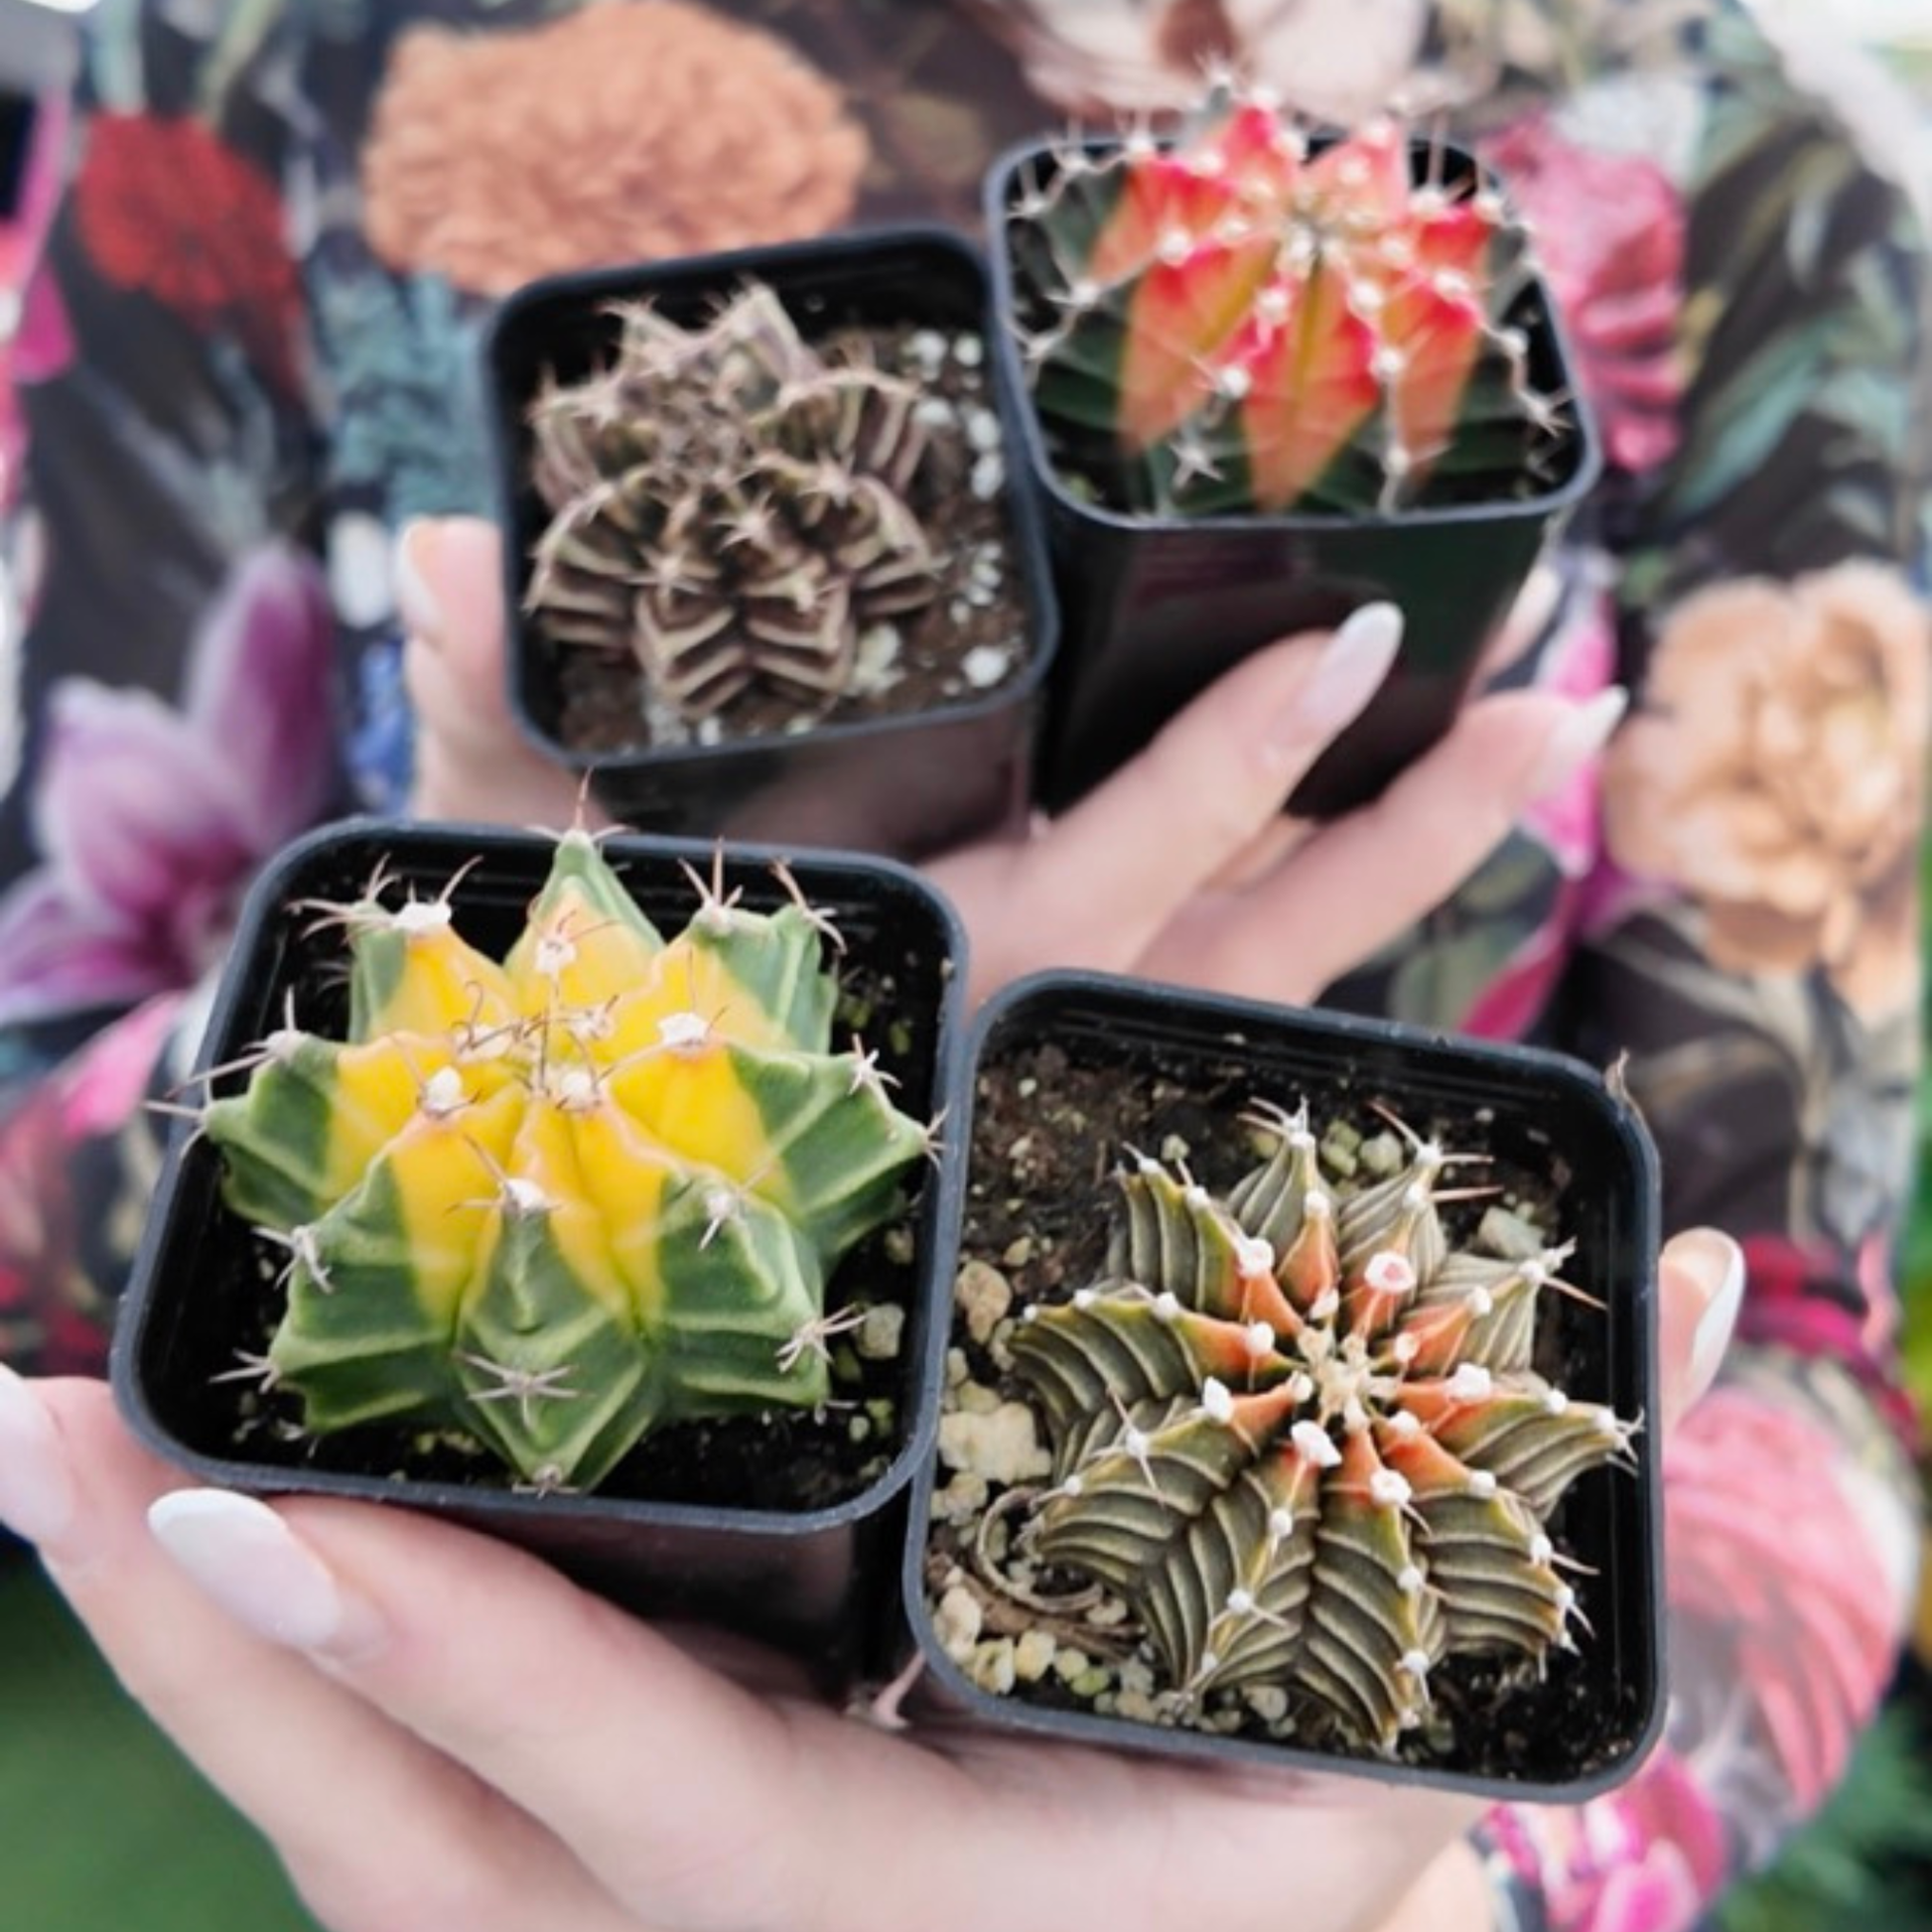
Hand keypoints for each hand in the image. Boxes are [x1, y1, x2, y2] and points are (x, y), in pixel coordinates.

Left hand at [0, 1234, 1741, 1931]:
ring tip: (33, 1452)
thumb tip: (1712, 1275)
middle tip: (12, 1421)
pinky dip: (252, 1704)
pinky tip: (161, 1557)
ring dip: (174, 1657)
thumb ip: (1527, 1546)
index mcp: (886, 1899)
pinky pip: (353, 1832)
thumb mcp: (1374, 1787)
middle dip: (191, 1635)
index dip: (420, 1641)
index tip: (211, 1496)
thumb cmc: (1242, 1921)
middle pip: (382, 1813)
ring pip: (327, 1829)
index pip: (623, 1778)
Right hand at [398, 517, 1625, 1005]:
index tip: (1355, 641)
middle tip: (1570, 702)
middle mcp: (1030, 1049)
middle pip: (1268, 948)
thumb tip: (434, 541)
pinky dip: (1334, 972)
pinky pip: (1235, 1045)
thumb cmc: (585, 1052)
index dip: (1232, 763)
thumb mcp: (533, 896)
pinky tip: (1414, 886)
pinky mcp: (1072, 1116)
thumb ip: (501, 727)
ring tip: (1554, 739)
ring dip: (1411, 874)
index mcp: (934, 983)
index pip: (1114, 870)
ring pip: (1280, 997)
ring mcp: (1069, 1093)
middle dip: (1412, 828)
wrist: (586, 1242)